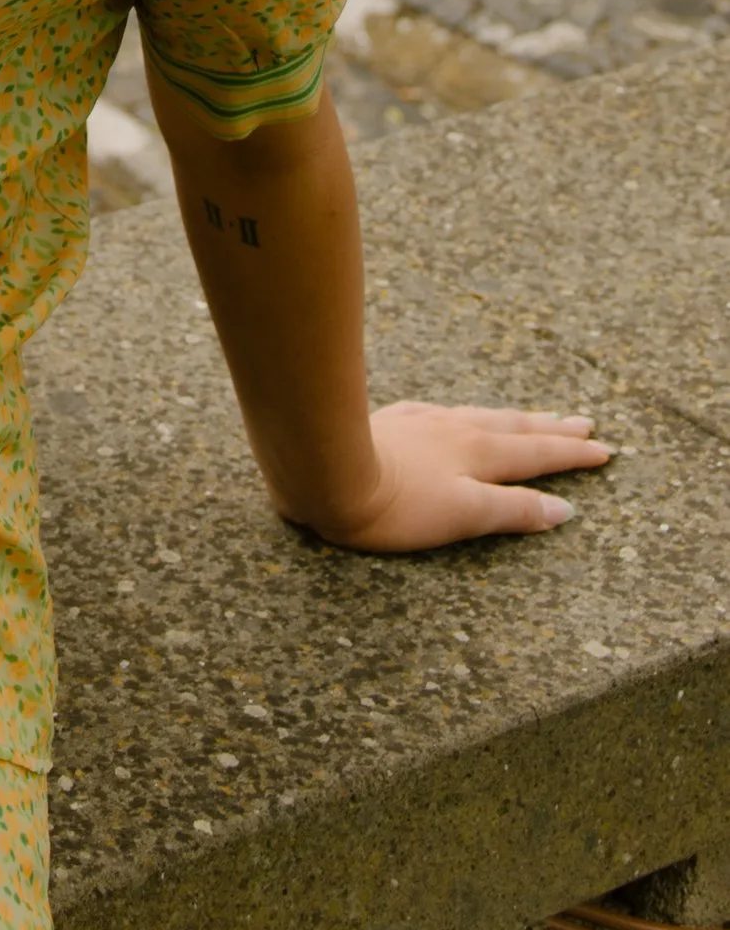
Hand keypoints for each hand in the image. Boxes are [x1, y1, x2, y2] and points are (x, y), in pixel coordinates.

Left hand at [306, 400, 612, 549]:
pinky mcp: (393, 422)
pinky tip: (455, 415)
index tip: (604, 448)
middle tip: (584, 423)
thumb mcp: (463, 515)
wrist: (326, 468)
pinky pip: (444, 413)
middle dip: (552, 430)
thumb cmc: (394, 504)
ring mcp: (423, 423)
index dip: (571, 454)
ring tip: (535, 418)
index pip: (536, 454)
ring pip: (481, 417)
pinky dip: (467, 416)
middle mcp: (455, 431)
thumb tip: (562, 509)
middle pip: (514, 429)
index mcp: (478, 455)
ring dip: (514, 419)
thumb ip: (512, 510)